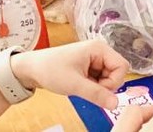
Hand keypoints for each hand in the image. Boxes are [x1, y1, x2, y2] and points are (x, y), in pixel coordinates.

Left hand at [10, 39, 130, 109]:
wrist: (31, 69)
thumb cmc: (50, 70)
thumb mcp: (74, 84)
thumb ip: (97, 94)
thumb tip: (115, 104)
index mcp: (99, 48)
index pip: (122, 66)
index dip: (113, 82)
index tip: (98, 89)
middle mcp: (99, 52)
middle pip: (116, 72)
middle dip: (105, 85)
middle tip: (87, 88)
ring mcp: (94, 59)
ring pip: (109, 78)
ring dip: (98, 87)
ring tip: (80, 86)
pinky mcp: (89, 67)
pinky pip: (100, 80)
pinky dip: (93, 86)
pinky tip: (80, 86)